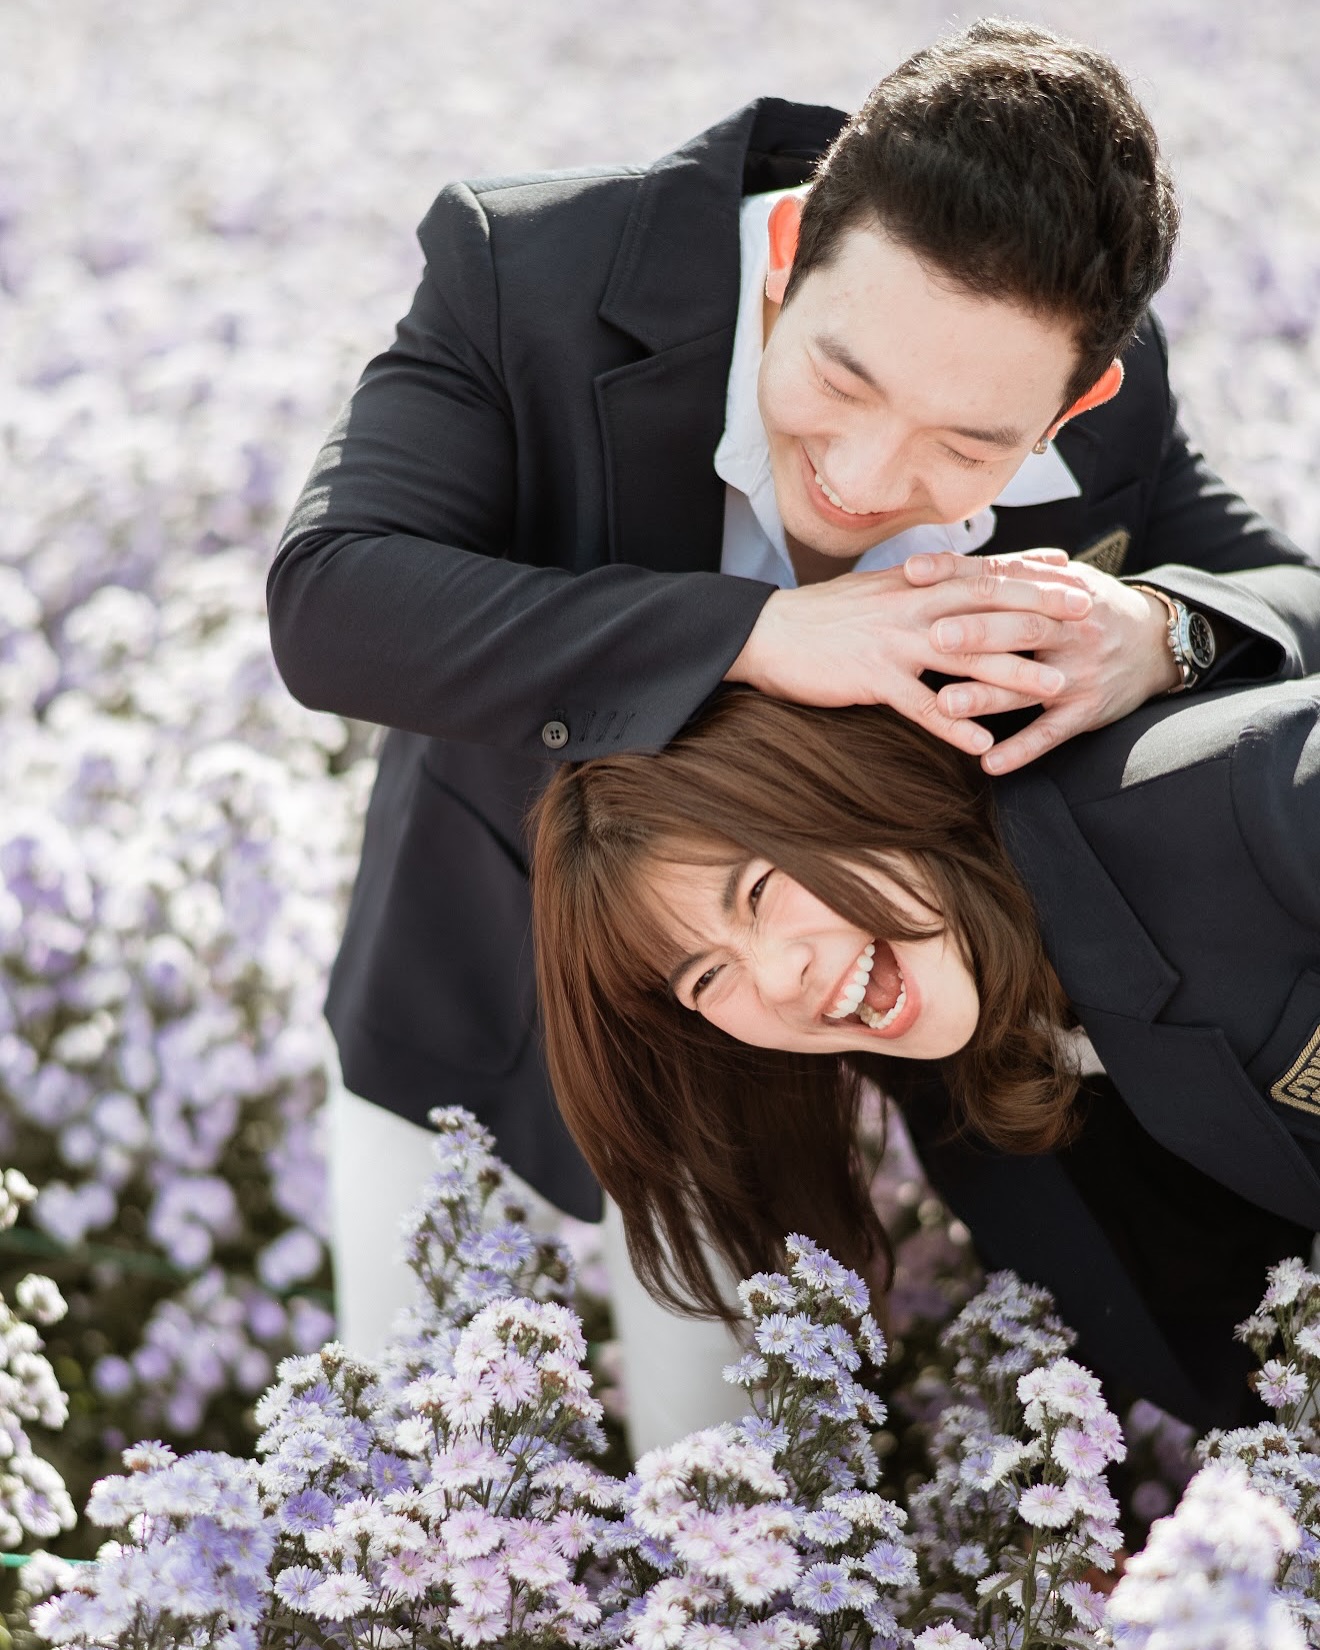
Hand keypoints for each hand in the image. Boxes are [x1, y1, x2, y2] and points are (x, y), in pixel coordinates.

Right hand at [725, 555, 1093, 757]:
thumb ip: (915, 584)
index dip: (1031, 572)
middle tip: (1088, 618)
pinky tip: (982, 745)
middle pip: (988, 606)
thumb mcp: (873, 589)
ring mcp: (893, 642)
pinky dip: (953, 726)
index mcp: (913, 584)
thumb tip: (946, 577)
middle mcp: (911, 606)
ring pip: (966, 657)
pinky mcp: (872, 678)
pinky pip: (920, 706)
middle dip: (1041, 611)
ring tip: (1055, 688)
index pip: (983, 572)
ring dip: (1013, 674)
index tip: (1074, 573)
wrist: (764, 633)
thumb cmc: (819, 617)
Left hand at [903, 551, 1179, 772]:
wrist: (1158, 643)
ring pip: (1029, 686)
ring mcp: (1079, 674)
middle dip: (977, 632)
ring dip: (986, 696)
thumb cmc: (1093, 607)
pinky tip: (989, 764)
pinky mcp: (1086, 713)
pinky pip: (1050, 735)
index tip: (913, 573)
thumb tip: (949, 561)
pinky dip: (1021, 751)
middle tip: (932, 637)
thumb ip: (1013, 571)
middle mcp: (1072, 629)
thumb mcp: (1064, 579)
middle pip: (1021, 628)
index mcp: (1058, 590)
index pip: (1003, 577)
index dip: (958, 573)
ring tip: (944, 704)